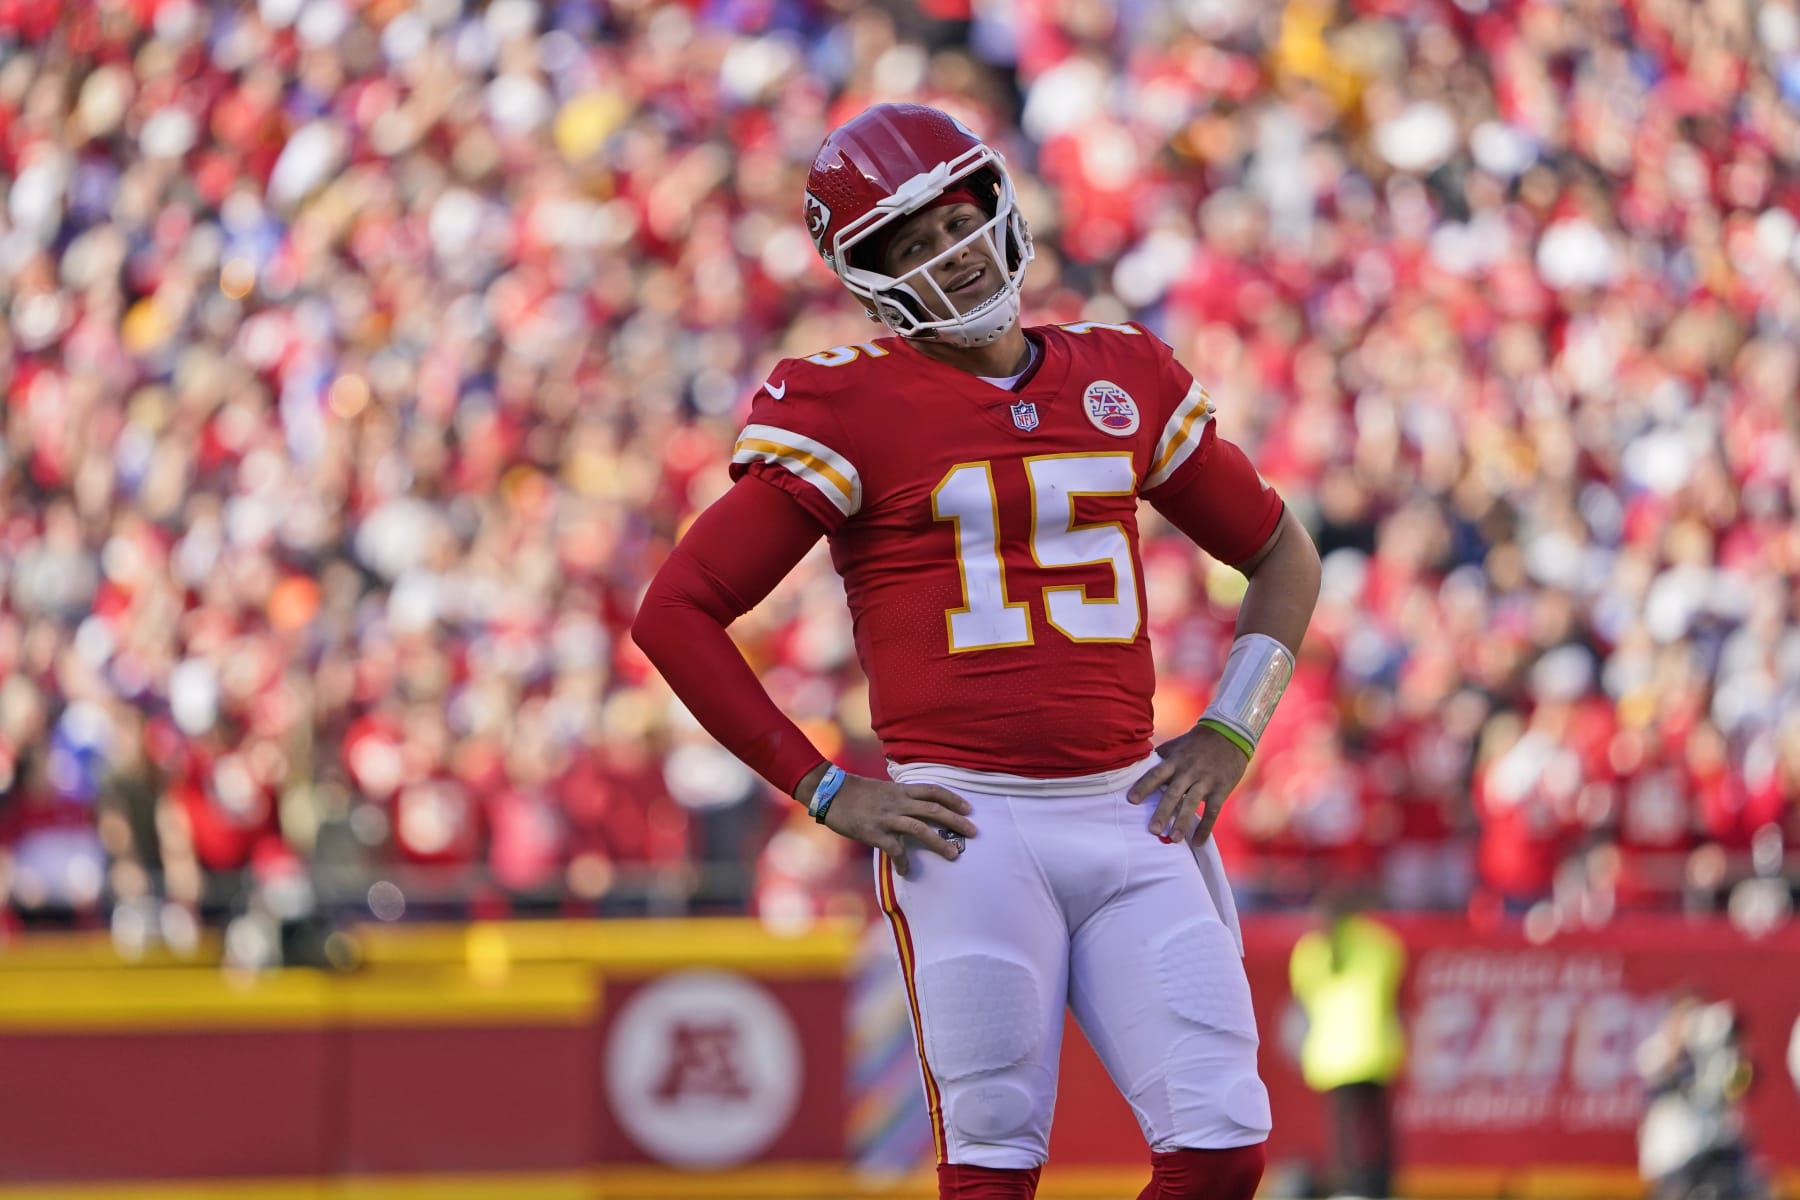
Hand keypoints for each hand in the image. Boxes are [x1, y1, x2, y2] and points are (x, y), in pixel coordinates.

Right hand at [798, 767, 976, 876]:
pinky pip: (895, 849)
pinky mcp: (874, 832)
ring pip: (920, 829)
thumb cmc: (854, 792)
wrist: (829, 792)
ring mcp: (887, 817)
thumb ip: (899, 797)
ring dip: (939, 842)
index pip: (933, 791)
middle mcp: (898, 802)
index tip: (968, 808)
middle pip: (934, 809)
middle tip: (973, 832)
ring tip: (953, 854)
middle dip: (956, 821)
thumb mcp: (882, 789)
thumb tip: (914, 808)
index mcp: (900, 790)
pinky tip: (907, 870)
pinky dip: (903, 861)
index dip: (953, 799)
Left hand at [1126, 724, 1249, 844]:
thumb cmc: (1196, 743)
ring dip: (1183, 823)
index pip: (1156, 774)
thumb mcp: (1176, 746)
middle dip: (1162, 812)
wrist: (1229, 735)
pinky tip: (1197, 842)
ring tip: (1174, 839)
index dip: (1144, 786)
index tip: (1131, 800)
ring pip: (1192, 804)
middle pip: (1173, 793)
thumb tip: (1135, 768)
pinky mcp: (1221, 789)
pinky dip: (1205, 827)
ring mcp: (1205, 781)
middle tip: (1152, 830)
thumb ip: (1159, 758)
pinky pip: (1212, 811)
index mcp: (1175, 760)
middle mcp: (1188, 771)